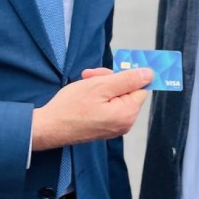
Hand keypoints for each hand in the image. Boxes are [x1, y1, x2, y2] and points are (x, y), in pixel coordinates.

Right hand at [31, 67, 152, 150]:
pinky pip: (108, 106)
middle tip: (90, 75)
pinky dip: (98, 96)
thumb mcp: (100, 86)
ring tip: (84, 82)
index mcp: (128, 113)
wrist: (49, 127)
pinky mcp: (104, 128)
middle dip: (109, 79)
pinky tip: (84, 93)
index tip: (108, 70)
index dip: (124, 74)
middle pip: (127, 91)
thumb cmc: (72, 106)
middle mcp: (125, 123)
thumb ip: (128, 80)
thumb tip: (150, 74)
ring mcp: (114, 127)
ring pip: (116, 97)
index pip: (140, 86)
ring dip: (101, 85)